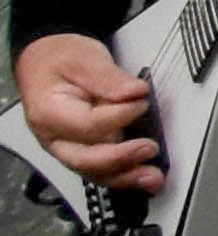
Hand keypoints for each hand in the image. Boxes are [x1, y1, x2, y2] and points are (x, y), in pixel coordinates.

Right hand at [16, 29, 158, 194]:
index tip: (141, 103)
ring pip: (92, 171)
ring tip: (153, 177)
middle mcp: (53, 136)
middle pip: (85, 159)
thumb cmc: (60, 61)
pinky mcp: (80, 150)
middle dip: (120, 158)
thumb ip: (108, 77)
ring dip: (124, 176)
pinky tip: (143, 176)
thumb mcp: (83, 59)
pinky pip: (99, 169)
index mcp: (48, 112)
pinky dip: (122, 175)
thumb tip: (134, 92)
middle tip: (149, 149)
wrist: (46, 63)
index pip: (88, 124)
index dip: (119, 116)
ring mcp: (65, 147)